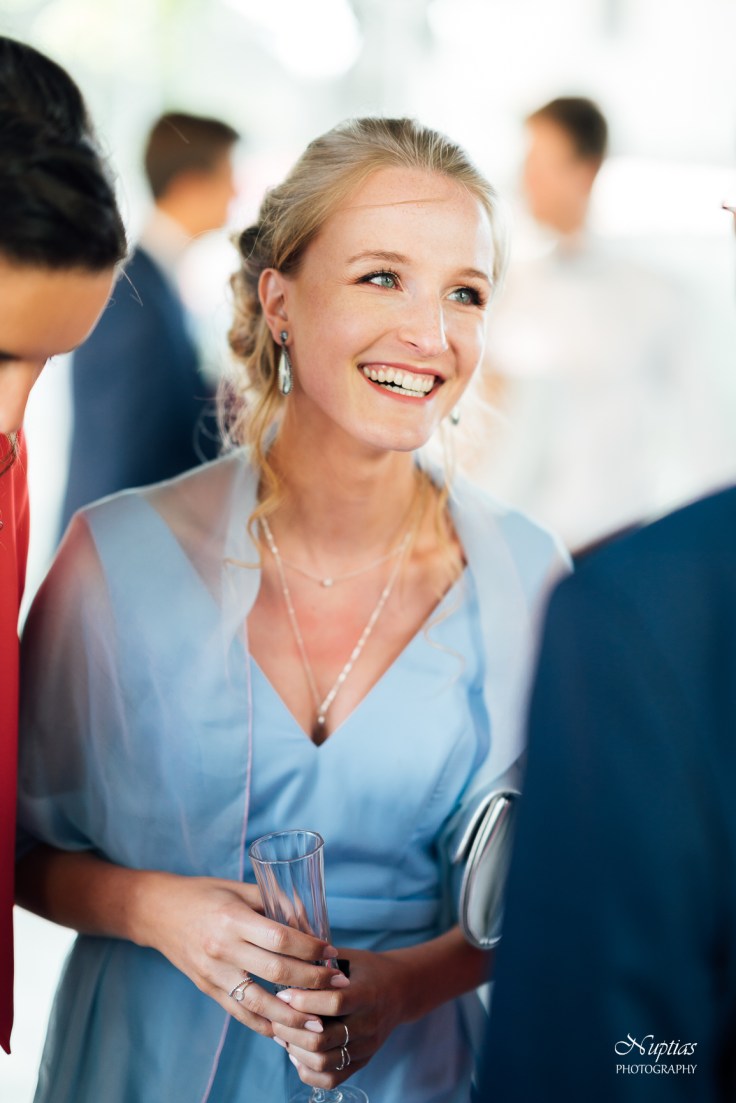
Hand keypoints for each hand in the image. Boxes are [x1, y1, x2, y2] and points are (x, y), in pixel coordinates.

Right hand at [134, 871, 349, 1037]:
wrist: (157, 912)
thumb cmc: (203, 894)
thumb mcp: (238, 888)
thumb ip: (273, 901)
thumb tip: (310, 917)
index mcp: (233, 919)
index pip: (279, 938)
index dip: (309, 948)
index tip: (331, 951)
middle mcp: (222, 949)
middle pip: (276, 971)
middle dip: (312, 981)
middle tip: (338, 985)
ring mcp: (214, 973)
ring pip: (259, 1002)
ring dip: (292, 1015)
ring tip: (319, 1022)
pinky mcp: (208, 989)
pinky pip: (240, 1013)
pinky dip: (264, 1025)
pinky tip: (285, 1030)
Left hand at [270, 947, 410, 1090]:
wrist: (401, 991)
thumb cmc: (367, 969)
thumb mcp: (349, 957)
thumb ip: (320, 959)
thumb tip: (285, 950)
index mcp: (367, 994)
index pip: (334, 1003)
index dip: (304, 1001)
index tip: (283, 993)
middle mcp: (369, 1024)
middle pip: (324, 1038)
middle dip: (292, 1029)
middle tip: (276, 1016)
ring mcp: (366, 1048)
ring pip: (323, 1062)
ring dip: (296, 1049)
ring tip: (282, 1034)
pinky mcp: (361, 1062)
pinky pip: (330, 1079)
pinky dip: (307, 1070)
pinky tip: (297, 1051)